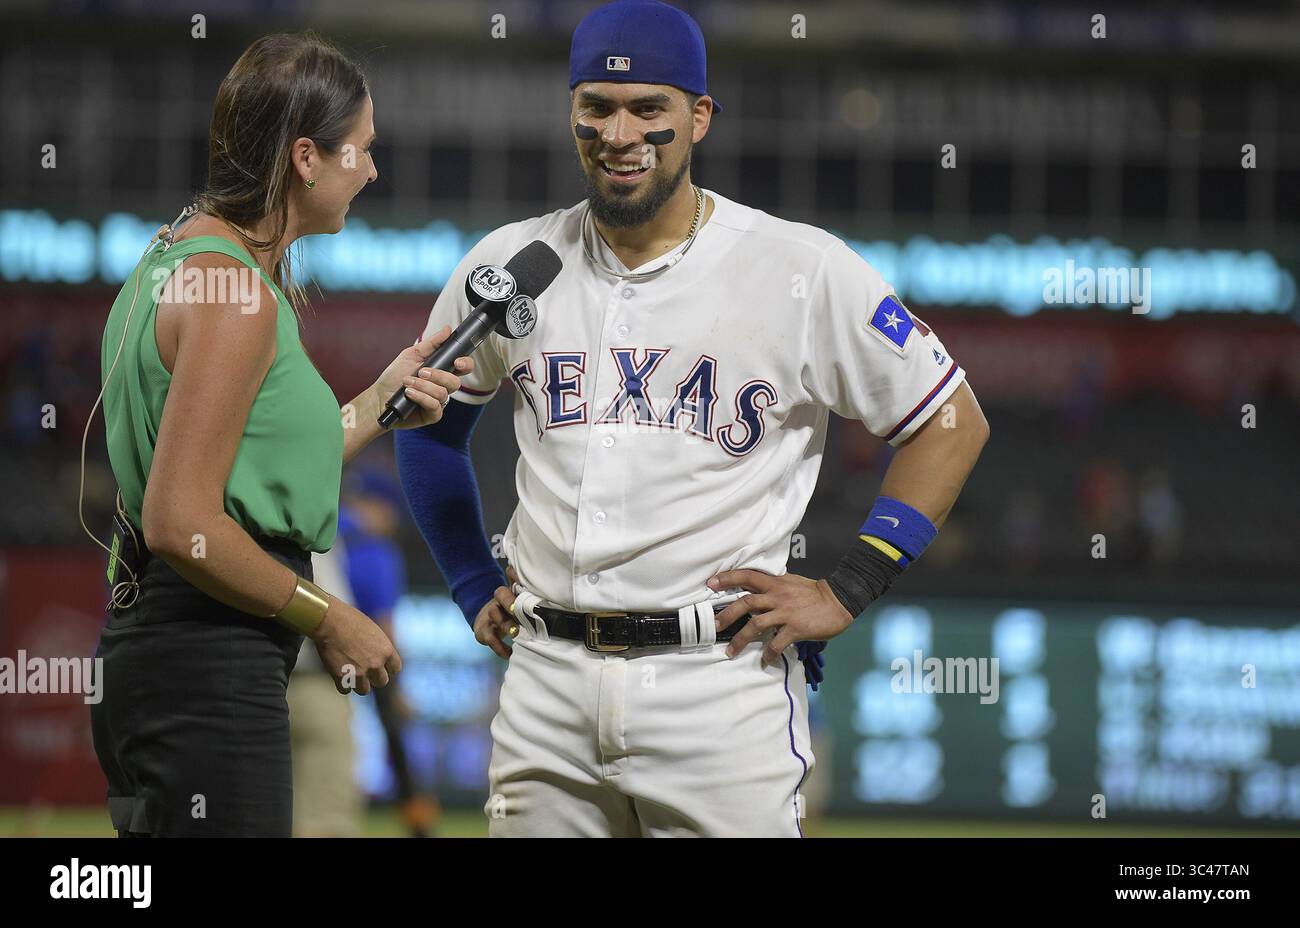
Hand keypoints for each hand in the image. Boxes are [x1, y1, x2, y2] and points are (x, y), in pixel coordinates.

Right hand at [309, 597, 402, 694]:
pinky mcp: (342, 678)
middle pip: (381, 682)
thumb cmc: (350, 620)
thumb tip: (379, 660)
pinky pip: (345, 690)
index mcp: (386, 651)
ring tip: (350, 673)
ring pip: (364, 690)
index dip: (386, 668)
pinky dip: (342, 684)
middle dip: (373, 678)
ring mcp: (359, 672)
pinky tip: (338, 673)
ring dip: (358, 684)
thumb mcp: (373, 632)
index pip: (395, 669)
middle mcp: (376, 664)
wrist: (330, 620)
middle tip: (363, 670)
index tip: (379, 666)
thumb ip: (379, 648)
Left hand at [370, 324, 474, 428]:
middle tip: (421, 372)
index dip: (465, 364)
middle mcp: (442, 386)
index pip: (463, 367)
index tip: (457, 362)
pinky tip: (409, 394)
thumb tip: (447, 329)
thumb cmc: (394, 377)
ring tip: (407, 383)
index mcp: (441, 371)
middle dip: (438, 376)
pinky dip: (421, 397)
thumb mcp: (412, 355)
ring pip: (443, 393)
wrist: (379, 397)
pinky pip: (435, 406)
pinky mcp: (432, 415)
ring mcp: (439, 401)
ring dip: (423, 386)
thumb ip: (432, 343)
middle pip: (456, 382)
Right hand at [473, 564, 519, 659]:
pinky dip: (500, 648)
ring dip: (505, 623)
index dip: (514, 577)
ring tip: (515, 632)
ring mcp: (490, 616)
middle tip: (517, 609)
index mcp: (509, 593)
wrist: (484, 621)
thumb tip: (534, 577)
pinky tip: (509, 653)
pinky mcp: (484, 632)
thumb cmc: (508, 611)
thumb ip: (525, 591)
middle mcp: (498, 601)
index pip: (511, 580)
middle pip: (500, 594)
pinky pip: (491, 639)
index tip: (517, 578)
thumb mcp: (517, 601)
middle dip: (509, 601)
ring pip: (494, 614)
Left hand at [708, 569, 853, 664]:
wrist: (838, 601)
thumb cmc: (814, 593)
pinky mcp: (795, 628)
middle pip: (745, 602)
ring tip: (730, 651)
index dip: (727, 578)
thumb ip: (773, 585)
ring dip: (740, 639)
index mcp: (775, 583)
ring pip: (756, 624)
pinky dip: (768, 653)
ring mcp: (786, 612)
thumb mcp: (791, 582)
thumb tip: (756, 589)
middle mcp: (777, 596)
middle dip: (727, 614)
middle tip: (714, 626)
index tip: (710, 583)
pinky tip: (764, 660)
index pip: (747, 576)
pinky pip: (776, 643)